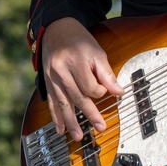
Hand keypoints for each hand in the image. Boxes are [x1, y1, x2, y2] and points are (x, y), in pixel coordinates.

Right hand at [41, 17, 123, 139]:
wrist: (57, 30)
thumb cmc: (79, 41)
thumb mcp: (97, 52)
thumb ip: (106, 74)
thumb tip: (119, 92)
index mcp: (76, 62)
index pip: (89, 86)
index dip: (100, 91)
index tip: (105, 91)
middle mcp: (62, 71)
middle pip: (77, 97)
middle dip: (89, 114)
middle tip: (100, 127)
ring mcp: (52, 78)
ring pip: (63, 103)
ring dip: (70, 121)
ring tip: (78, 136)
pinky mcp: (47, 83)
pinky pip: (52, 102)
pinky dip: (56, 116)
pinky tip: (60, 128)